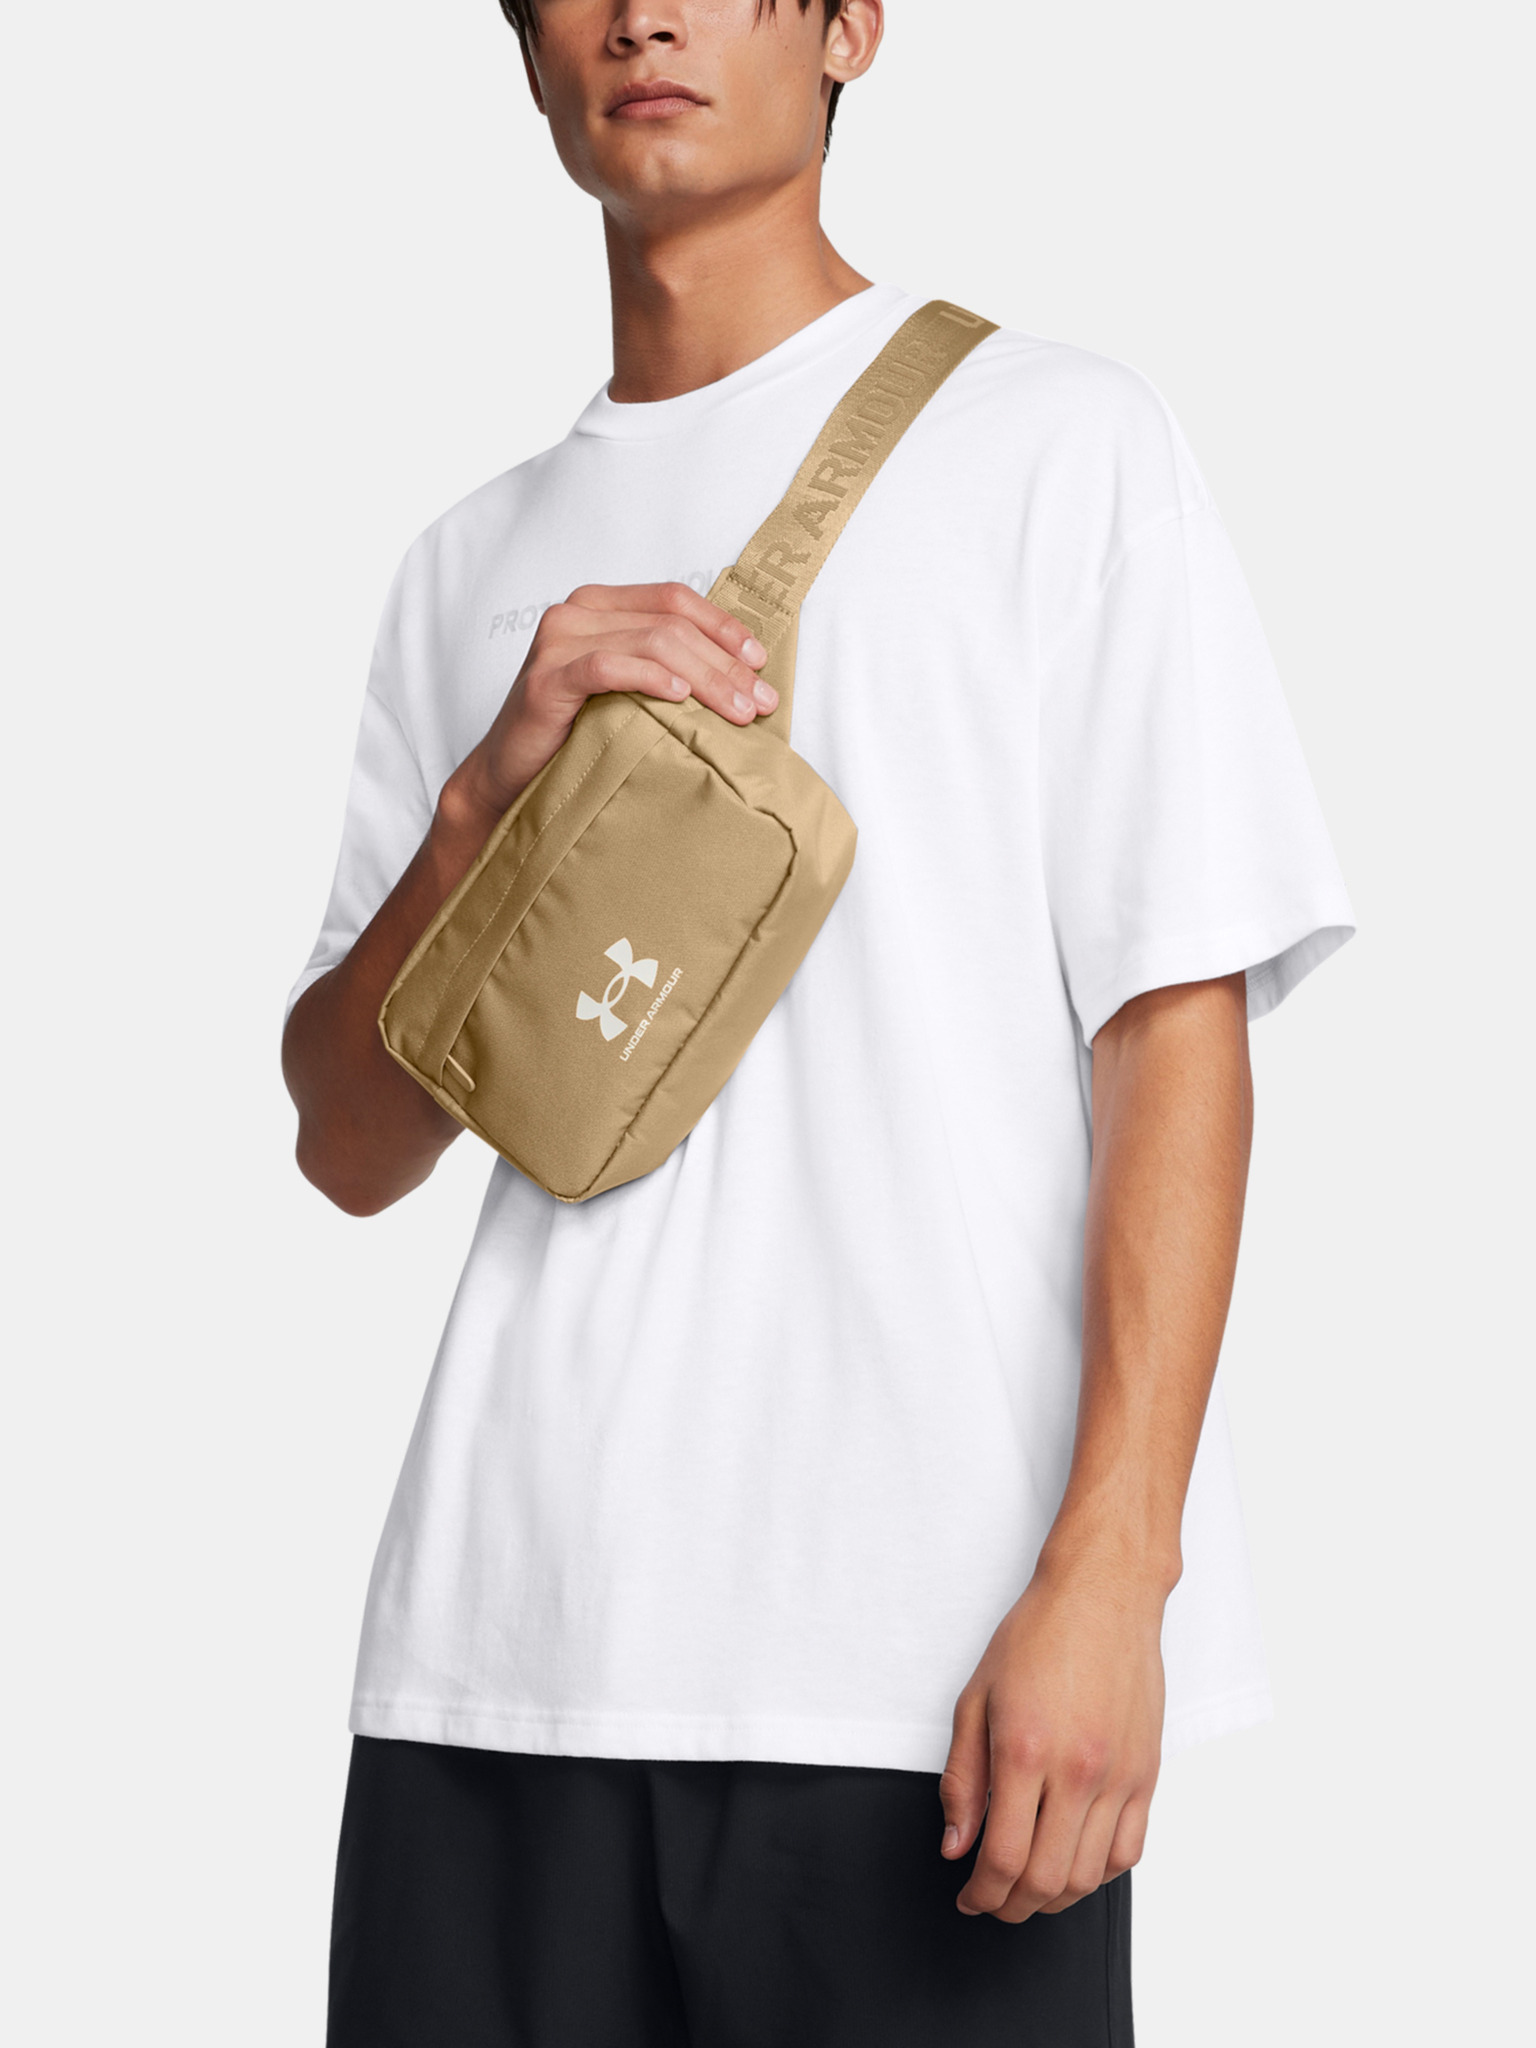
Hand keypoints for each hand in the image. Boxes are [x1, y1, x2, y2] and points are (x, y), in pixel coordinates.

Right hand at [445, 581, 775, 826]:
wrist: (509, 775)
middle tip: (761, 703)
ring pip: (651, 642)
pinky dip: (650, 677)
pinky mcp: (547, 679)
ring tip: (737, 711)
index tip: (760, 663)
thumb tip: (744, 677)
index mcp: (600, 605)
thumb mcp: (628, 690)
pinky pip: (609, 667)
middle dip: (725, 663)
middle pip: (670, 624)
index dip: (724, 626)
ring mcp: (558, 642)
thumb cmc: (575, 734)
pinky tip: (679, 696)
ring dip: (705, 678)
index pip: (675, 600)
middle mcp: (576, 612)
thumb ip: (667, 667)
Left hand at [938, 1551, 1165, 1920]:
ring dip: (1055, 1899)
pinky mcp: (1147, 1774)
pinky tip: (1076, 1866)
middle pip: (1046, 1879)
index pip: (1003, 1858)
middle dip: (1012, 1905)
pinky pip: (1129, 1852)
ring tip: (1030, 1890)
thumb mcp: (975, 1698)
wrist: (1102, 1595)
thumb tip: (956, 1844)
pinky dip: (1100, 1876)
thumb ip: (962, 1778)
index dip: (982, 1893)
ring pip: (1090, 1876)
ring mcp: (1119, 1776)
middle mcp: (1077, 1771)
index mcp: (1025, 1751)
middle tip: (993, 1902)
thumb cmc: (1037, 1636)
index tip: (969, 1897)